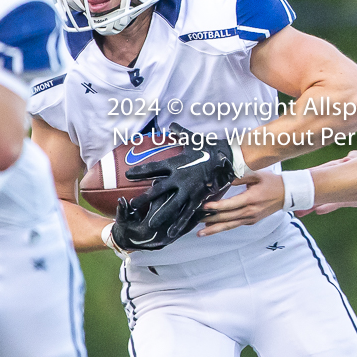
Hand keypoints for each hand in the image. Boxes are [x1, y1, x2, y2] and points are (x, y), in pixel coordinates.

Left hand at [115, 123, 235, 248]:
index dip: (140, 171)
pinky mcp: (199, 198)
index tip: (127, 175)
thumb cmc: (210, 147)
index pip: (153, 168)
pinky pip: (188, 212)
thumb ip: (181, 133)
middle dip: (145, 198)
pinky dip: (180, 223)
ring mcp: (189, 190)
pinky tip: (173, 232)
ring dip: (160, 215)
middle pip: (158, 190)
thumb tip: (173, 124)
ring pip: (171, 206)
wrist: (228, 158)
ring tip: (150, 224)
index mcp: (176, 164)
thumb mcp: (193, 139)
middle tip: (133, 205)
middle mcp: (180, 178)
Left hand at [199, 171, 284, 235]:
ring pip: (230, 225)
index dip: (216, 207)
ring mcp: (251, 218)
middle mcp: (250, 212)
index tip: (204, 207)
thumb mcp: (256, 175)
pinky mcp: (251, 221)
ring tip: (200, 233)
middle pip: (227, 218)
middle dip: (210, 220)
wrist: (287, 194)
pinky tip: (214, 229)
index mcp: (251, 199)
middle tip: (196, 220)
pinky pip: (235, 225)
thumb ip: (239, 177)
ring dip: (214, 229)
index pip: (229, 205)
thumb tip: (223, 179)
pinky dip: (224, 227)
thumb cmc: (272, 182)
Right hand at [295, 150, 356, 217]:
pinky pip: (332, 204)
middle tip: (291, 201)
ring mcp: (334, 192)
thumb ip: (354, 157)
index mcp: (331, 169)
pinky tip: (318, 211)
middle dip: (302, 194)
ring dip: (310, 205)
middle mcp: (330, 181)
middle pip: (313, 188)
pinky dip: (326, 207)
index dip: (307, 177)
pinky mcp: (341, 200)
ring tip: (299, 212)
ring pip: (319, 199)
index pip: (316, 173)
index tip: (295, 182)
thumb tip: (348, 158)